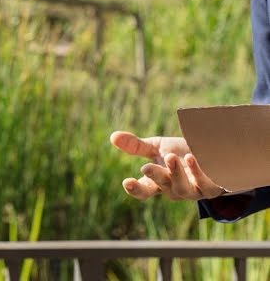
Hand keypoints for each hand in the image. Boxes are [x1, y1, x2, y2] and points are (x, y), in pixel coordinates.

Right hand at [110, 131, 224, 201]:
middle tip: (146, 167)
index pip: (144, 191)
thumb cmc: (183, 151)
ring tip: (170, 157)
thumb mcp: (158, 147)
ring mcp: (194, 191)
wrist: (217, 153)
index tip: (126, 182)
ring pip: (183, 189)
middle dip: (155, 177)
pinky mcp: (213, 188)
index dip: (135, 189)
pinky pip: (205, 185)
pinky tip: (192, 158)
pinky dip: (197, 173)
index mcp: (159, 181)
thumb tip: (112, 137)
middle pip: (163, 188)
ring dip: (175, 174)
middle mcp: (175, 189)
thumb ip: (136, 146)